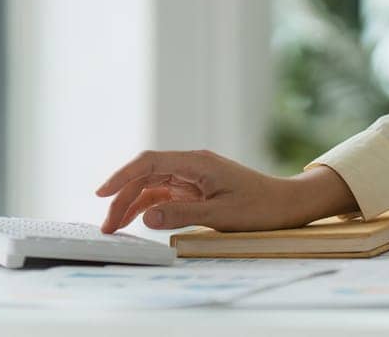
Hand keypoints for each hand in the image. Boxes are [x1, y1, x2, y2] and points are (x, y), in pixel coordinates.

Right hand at [95, 149, 357, 233]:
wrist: (287, 205)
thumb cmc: (260, 207)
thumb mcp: (220, 215)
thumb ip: (182, 215)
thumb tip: (144, 217)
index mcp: (198, 162)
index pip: (151, 161)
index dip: (122, 175)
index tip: (101, 193)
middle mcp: (193, 165)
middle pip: (147, 174)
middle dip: (122, 197)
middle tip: (107, 226)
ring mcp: (194, 176)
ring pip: (153, 185)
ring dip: (132, 203)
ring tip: (115, 228)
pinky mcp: (197, 189)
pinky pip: (165, 194)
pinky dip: (148, 206)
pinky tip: (137, 221)